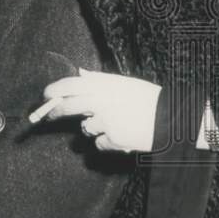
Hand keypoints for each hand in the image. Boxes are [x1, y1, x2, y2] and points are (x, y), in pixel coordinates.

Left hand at [42, 70, 160, 151]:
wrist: (172, 119)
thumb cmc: (149, 100)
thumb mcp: (126, 84)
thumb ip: (102, 80)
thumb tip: (81, 74)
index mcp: (107, 85)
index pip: (72, 84)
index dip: (56, 89)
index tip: (46, 94)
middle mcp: (103, 101)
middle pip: (69, 105)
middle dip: (55, 111)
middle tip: (50, 115)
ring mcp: (107, 121)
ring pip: (86, 128)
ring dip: (93, 127)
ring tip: (114, 124)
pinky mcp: (113, 138)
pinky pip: (100, 143)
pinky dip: (108, 141)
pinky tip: (122, 135)